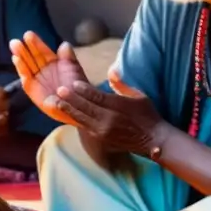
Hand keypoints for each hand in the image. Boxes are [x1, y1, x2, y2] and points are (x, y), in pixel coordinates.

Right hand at [9, 32, 87, 125]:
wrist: (78, 106)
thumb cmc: (78, 88)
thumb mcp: (74, 69)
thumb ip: (68, 58)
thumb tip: (64, 44)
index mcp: (52, 63)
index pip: (43, 51)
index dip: (36, 43)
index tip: (28, 34)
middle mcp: (43, 70)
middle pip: (32, 57)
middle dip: (24, 48)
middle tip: (17, 39)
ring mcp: (37, 80)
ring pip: (26, 65)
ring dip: (20, 55)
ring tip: (14, 45)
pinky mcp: (33, 91)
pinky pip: (26, 78)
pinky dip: (21, 68)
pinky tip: (16, 59)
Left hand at [50, 67, 167, 155]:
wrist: (153, 140)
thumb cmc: (147, 114)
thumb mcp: (138, 95)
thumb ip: (121, 84)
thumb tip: (111, 70)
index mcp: (118, 106)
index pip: (97, 96)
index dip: (84, 90)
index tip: (74, 83)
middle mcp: (109, 119)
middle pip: (86, 107)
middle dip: (72, 98)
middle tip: (60, 90)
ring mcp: (103, 130)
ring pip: (82, 118)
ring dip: (69, 109)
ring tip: (57, 102)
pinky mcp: (101, 138)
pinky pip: (84, 126)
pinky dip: (76, 119)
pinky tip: (68, 113)